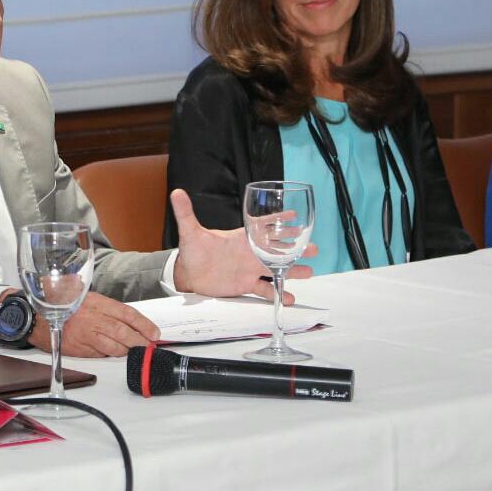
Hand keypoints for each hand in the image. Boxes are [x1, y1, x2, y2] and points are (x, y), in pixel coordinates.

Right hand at [27, 292, 158, 356]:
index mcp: (97, 302)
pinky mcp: (80, 348)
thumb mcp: (87, 298)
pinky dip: (111, 355)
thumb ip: (107, 308)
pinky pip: (100, 354)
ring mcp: (86, 334)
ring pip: (113, 345)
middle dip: (140, 341)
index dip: (143, 324)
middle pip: (122, 331)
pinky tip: (118, 354)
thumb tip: (129, 320)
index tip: (154, 333)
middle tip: (150, 347)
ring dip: (128, 350)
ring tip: (138, 352)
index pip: (127, 313)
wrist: (39, 317)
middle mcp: (93, 318)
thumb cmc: (65, 306)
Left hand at [169, 188, 313, 302]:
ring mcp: (250, 268)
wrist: (188, 274)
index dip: (279, 220)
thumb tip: (176, 192)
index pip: (263, 226)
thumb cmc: (192, 251)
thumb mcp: (189, 231)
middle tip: (314, 247)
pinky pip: (265, 289)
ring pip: (276, 269)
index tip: (296, 216)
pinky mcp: (246, 284)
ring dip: (292, 270)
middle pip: (277, 248)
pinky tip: (289, 298)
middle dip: (296, 247)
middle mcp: (249, 252)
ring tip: (310, 271)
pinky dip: (277, 294)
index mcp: (241, 237)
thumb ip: (185, 212)